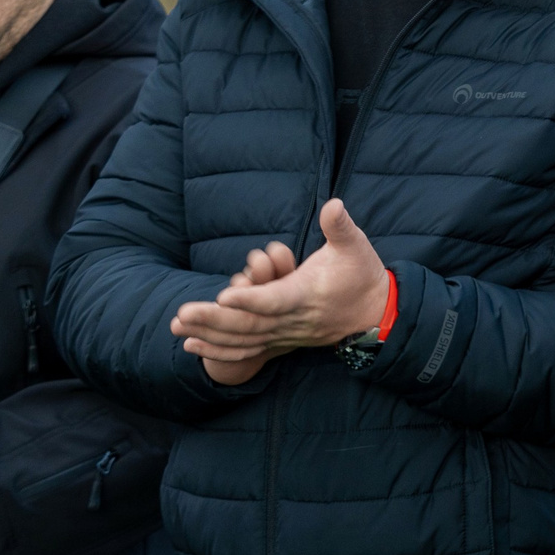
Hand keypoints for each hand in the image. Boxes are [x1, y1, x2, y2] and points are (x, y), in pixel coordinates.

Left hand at [170, 199, 392, 386]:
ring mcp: (285, 334)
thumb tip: (333, 204)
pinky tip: (192, 345)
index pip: (276, 299)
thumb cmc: (362, 274)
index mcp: (307, 294)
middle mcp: (293, 319)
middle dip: (215, 320)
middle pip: (250, 323)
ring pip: (244, 339)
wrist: (375, 312)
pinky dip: (219, 350)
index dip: (252, 298)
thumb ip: (340, 226)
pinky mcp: (280, 341)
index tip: (226, 294)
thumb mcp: (356, 245)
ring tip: (179, 326)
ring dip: (210, 334)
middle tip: (183, 312)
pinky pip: (247, 350)